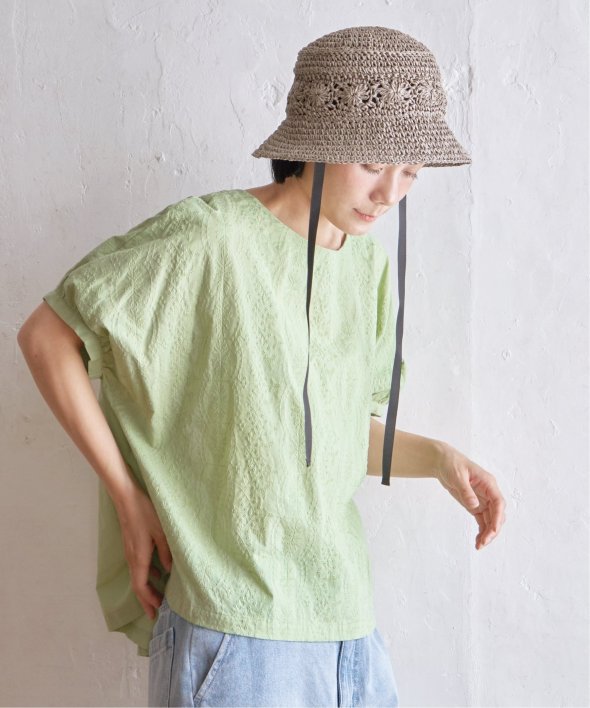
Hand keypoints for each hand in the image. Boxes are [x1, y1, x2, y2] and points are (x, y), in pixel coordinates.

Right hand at [114, 483, 173, 619]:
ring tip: (159, 596)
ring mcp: (130, 551)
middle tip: (157, 612)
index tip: (156, 613)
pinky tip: (157, 573)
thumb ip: (167, 552)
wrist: (127, 498)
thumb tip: (168, 570)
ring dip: (147, 588)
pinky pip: (138, 566)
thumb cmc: (145, 512)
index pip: (141, 586)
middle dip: (147, 600)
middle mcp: (132, 558)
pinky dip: (147, 575)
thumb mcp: (162, 532)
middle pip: (138, 585)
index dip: (148, 601)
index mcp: (139, 558)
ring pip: (138, 576)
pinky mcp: (131, 545)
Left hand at [436, 444, 505, 549]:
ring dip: (487, 533)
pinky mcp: (475, 505)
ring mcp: (483, 500)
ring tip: (479, 546)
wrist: (442, 462)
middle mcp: (489, 493)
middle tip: (483, 543)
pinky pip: (482, 520)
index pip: (498, 502)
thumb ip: (466, 491)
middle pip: (497, 514)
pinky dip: (482, 531)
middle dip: (493, 530)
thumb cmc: (451, 464)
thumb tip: (475, 505)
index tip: (493, 530)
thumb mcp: (457, 476)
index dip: (498, 517)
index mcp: (488, 483)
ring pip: (491, 520)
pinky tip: (478, 541)